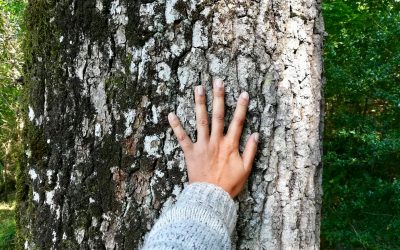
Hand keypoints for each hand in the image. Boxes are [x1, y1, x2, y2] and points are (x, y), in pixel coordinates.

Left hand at [168, 79, 258, 197]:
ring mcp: (202, 146)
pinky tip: (171, 114)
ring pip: (201, 121)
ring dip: (200, 104)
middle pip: (218, 116)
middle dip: (219, 97)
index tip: (243, 93)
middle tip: (217, 81)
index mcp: (230, 145)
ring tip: (198, 88)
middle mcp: (216, 141)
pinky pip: (182, 138)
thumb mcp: (245, 169)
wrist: (211, 197)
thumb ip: (251, 151)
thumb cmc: (229, 185)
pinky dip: (176, 126)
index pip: (238, 122)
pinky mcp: (190, 153)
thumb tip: (256, 134)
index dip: (241, 107)